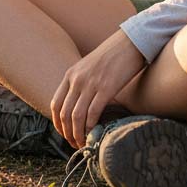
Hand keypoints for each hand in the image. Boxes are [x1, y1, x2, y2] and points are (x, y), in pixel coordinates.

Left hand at [50, 29, 146, 148]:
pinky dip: (91, 128)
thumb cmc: (112, 56)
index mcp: (71, 74)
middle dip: (67, 133)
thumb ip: (81, 82)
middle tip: (74, 144)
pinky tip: (94, 134)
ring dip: (78, 134)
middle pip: (64, 113)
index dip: (58, 123)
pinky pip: (93, 113)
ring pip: (76, 116)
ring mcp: (91, 83)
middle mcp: (77, 79)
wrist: (130, 42)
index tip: (65, 134)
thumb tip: (80, 104)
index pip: (56, 104)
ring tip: (83, 144)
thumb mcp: (89, 66)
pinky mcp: (106, 88)